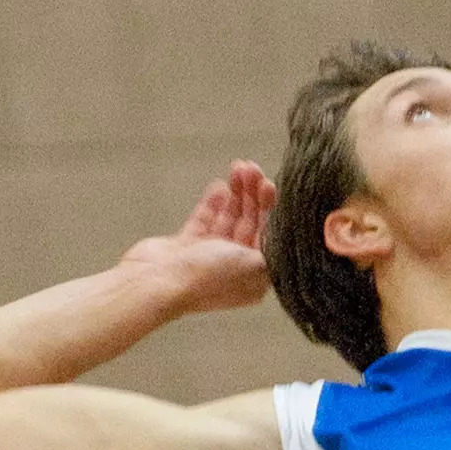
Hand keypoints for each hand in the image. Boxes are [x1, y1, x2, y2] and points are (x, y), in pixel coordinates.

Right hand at [122, 160, 277, 312]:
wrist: (158, 282)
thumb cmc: (209, 277)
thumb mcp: (256, 264)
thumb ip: (276, 247)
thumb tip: (292, 233)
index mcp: (254, 276)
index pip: (269, 235)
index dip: (270, 208)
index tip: (268, 184)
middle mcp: (234, 267)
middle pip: (250, 224)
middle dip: (252, 195)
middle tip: (252, 168)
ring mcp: (209, 256)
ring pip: (228, 218)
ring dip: (235, 193)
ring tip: (238, 167)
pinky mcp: (186, 246)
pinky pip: (205, 219)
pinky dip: (213, 203)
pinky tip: (219, 185)